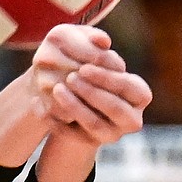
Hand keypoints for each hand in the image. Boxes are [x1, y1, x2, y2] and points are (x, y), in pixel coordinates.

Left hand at [29, 23, 151, 144]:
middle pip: (115, 109)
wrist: (78, 97)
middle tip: (70, 77)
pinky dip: (57, 121)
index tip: (84, 66)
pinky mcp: (90, 143)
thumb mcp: (96, 56)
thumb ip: (98, 46)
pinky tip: (41, 104)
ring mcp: (112, 134)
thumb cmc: (92, 71)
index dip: (106, 77)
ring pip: (95, 124)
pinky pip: (74, 136)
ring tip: (57, 89)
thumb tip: (100, 39)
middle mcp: (132, 119)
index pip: (127, 87)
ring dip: (75, 106)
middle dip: (92, 93)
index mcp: (140, 95)